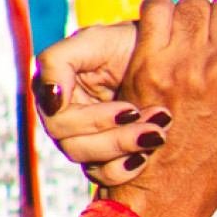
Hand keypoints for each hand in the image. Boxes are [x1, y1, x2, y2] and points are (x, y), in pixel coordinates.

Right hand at [35, 16, 167, 185]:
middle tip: (155, 122)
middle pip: (74, 147)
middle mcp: (64, 119)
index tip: (131, 109)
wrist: (164, 53)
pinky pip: (106, 176)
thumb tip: (52, 99)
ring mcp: (85, 139)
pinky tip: (148, 156)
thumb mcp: (94, 40)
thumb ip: (59, 61)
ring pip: (91, 164)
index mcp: (54, 93)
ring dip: (127, 150)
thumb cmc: (125, 42)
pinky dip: (127, 170)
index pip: (60, 122)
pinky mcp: (107, 155)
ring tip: (158, 133)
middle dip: (117, 137)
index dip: (95, 120)